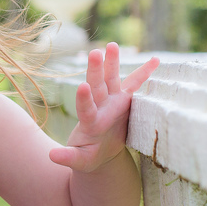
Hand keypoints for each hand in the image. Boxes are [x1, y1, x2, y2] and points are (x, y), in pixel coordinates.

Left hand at [48, 43, 158, 172]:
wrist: (100, 152)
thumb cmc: (88, 156)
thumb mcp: (79, 160)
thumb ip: (68, 157)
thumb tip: (51, 155)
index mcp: (89, 123)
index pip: (85, 109)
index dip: (84, 99)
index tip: (83, 86)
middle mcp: (100, 107)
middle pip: (97, 87)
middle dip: (96, 70)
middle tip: (94, 53)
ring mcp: (112, 102)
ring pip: (112, 79)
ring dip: (112, 62)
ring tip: (112, 45)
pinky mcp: (125, 101)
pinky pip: (135, 84)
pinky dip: (144, 73)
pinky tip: (155, 60)